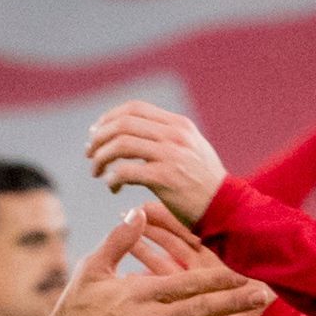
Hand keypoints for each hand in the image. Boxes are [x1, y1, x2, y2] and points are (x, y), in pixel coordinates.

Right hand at [41, 211, 266, 315]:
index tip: (243, 272)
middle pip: (202, 310)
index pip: (187, 282)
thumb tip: (138, 212)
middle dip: (236, 301)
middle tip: (265, 295)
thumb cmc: (74, 310)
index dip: (218, 278)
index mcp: (140, 295)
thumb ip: (118, 242)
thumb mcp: (92, 269)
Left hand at [79, 102, 226, 227]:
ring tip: (97, 172)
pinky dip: (112, 179)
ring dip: (101, 158)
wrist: (225, 207)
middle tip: (90, 155)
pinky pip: (125, 171)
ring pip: (120, 145)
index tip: (96, 134)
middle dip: (98, 138)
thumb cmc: (203, 183)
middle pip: (122, 124)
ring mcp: (171, 155)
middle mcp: (175, 135)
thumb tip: (132, 130)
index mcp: (179, 125)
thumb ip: (167, 136)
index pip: (134, 108)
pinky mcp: (165, 178)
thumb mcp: (191, 148)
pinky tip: (113, 188)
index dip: (109, 118)